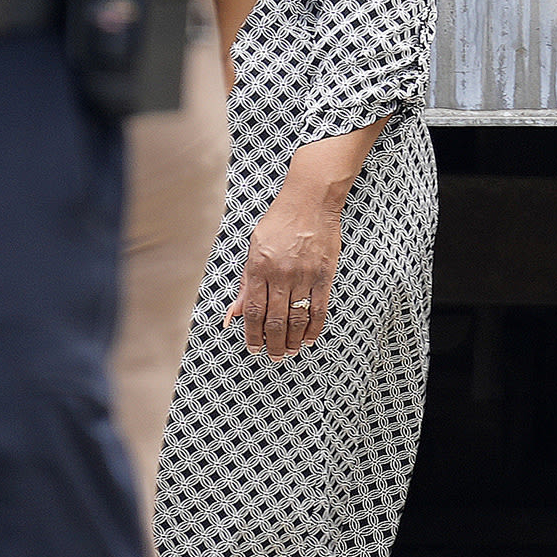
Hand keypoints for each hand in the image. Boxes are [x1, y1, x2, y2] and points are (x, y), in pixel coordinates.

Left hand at [232, 163, 347, 358]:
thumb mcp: (254, 248)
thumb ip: (244, 284)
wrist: (311, 200)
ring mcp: (304, 275)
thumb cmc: (279, 221)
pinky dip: (314, 327)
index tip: (254, 348)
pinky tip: (310, 337)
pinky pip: (319, 308)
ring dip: (293, 339)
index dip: (252, 335)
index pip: (254, 311)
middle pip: (275, 320)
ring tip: (290, 350)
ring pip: (297, 318)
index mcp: (259, 268)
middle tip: (274, 356)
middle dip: (273, 343)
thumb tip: (232, 314)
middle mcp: (281, 274)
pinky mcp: (324, 274)